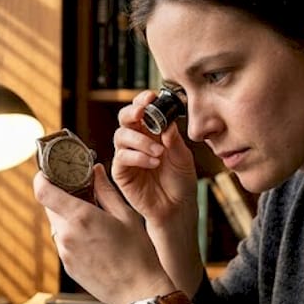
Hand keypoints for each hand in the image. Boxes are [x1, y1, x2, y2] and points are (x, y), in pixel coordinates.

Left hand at [35, 165, 175, 303]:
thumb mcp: (126, 216)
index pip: (43, 192)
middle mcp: (67, 235)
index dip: (41, 178)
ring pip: (57, 226)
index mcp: (80, 217)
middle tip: (79, 193)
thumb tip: (96, 171)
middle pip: (50, 207)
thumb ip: (106, 191)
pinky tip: (95, 240)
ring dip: (68, 218)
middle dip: (60, 198)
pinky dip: (73, 236)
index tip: (47, 173)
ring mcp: (65, 253)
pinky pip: (64, 243)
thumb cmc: (138, 254)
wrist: (139, 293)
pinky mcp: (68, 267)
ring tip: (92, 220)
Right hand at [112, 90, 197, 224]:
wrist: (178, 207)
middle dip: (132, 112)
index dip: (143, 100)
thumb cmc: (181, 181)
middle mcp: (137, 141)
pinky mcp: (121, 172)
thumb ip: (174, 139)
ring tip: (159, 152)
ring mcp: (127, 156)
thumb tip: (166, 121)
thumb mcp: (183, 156)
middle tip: (142, 112)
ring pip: (121, 136)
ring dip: (140, 140)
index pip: (142, 110)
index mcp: (152, 132)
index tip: (152, 96)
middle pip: (124, 118)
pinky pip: (122, 157)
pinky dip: (137, 157)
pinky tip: (153, 163)